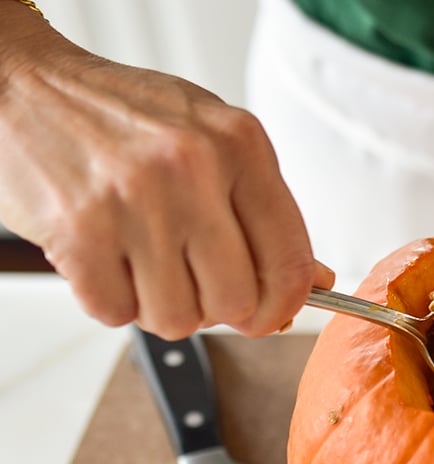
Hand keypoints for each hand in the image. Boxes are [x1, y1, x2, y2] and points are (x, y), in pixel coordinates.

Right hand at [0, 9, 332, 338]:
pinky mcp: (79, 230)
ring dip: (158, 306)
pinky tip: (104, 258)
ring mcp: (135, 200)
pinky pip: (116, 313)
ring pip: (178, 319)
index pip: (289, 260)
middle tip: (190, 280)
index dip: (284, 306)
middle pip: (236, 302)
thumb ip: (264, 211)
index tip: (272, 314)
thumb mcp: (212, 141)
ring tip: (141, 261)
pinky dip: (110, 300)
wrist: (22, 85)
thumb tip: (315, 282)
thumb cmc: (121, 117)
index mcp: (239, 144)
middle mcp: (192, 168)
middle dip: (215, 308)